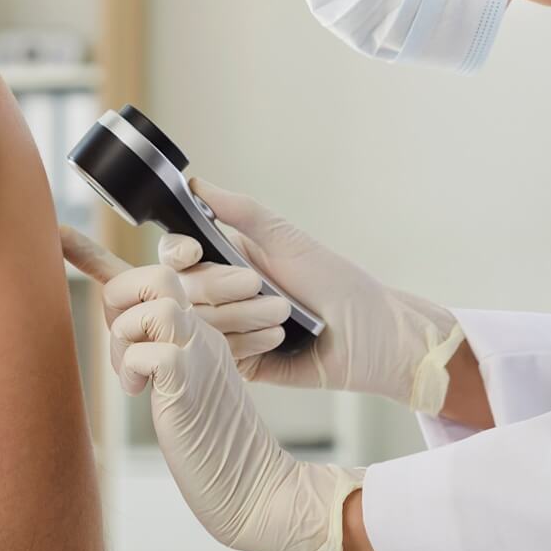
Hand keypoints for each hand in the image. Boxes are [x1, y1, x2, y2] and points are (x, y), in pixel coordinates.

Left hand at [61, 235, 363, 550]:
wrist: (251, 486)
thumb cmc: (209, 443)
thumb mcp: (179, 388)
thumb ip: (156, 355)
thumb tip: (121, 345)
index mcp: (197, 331)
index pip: (152, 280)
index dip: (94, 254)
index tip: (58, 234)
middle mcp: (202, 334)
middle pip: (158, 273)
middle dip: (119, 294)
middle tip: (119, 337)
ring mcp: (200, 355)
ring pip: (158, 302)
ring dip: (127, 334)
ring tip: (132, 374)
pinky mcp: (192, 384)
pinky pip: (153, 352)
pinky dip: (131, 368)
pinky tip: (137, 392)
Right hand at [156, 179, 465, 414]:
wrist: (373, 337)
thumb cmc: (338, 284)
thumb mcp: (288, 241)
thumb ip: (242, 212)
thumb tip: (196, 185)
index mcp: (229, 259)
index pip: (177, 254)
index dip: (177, 252)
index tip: (192, 250)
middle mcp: (222, 295)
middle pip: (184, 289)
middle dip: (222, 286)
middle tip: (261, 286)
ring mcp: (229, 332)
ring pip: (198, 323)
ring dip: (243, 316)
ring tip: (284, 315)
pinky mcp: (241, 365)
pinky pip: (219, 355)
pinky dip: (248, 343)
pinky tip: (279, 339)